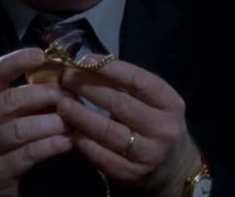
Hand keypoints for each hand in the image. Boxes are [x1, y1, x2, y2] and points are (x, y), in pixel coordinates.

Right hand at [0, 48, 72, 196]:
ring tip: (73, 121)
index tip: (40, 54)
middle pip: (11, 100)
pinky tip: (67, 142)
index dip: (16, 62)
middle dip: (46, 95)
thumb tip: (62, 79)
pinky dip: (51, 145)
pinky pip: (28, 154)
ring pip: (21, 129)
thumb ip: (23, 99)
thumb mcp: (0, 118)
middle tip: (72, 97)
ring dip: (53, 122)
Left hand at [58, 60, 200, 195]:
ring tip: (62, 104)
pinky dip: (84, 143)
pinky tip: (71, 131)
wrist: (172, 169)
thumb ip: (126, 86)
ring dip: (81, 116)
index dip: (109, 68)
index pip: (138, 80)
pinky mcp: (131, 175)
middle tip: (66, 78)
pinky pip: (102, 157)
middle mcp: (163, 129)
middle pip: (120, 104)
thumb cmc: (155, 124)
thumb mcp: (154, 103)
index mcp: (171, 104)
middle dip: (89, 88)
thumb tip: (87, 63)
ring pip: (108, 132)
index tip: (84, 60)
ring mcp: (148, 154)